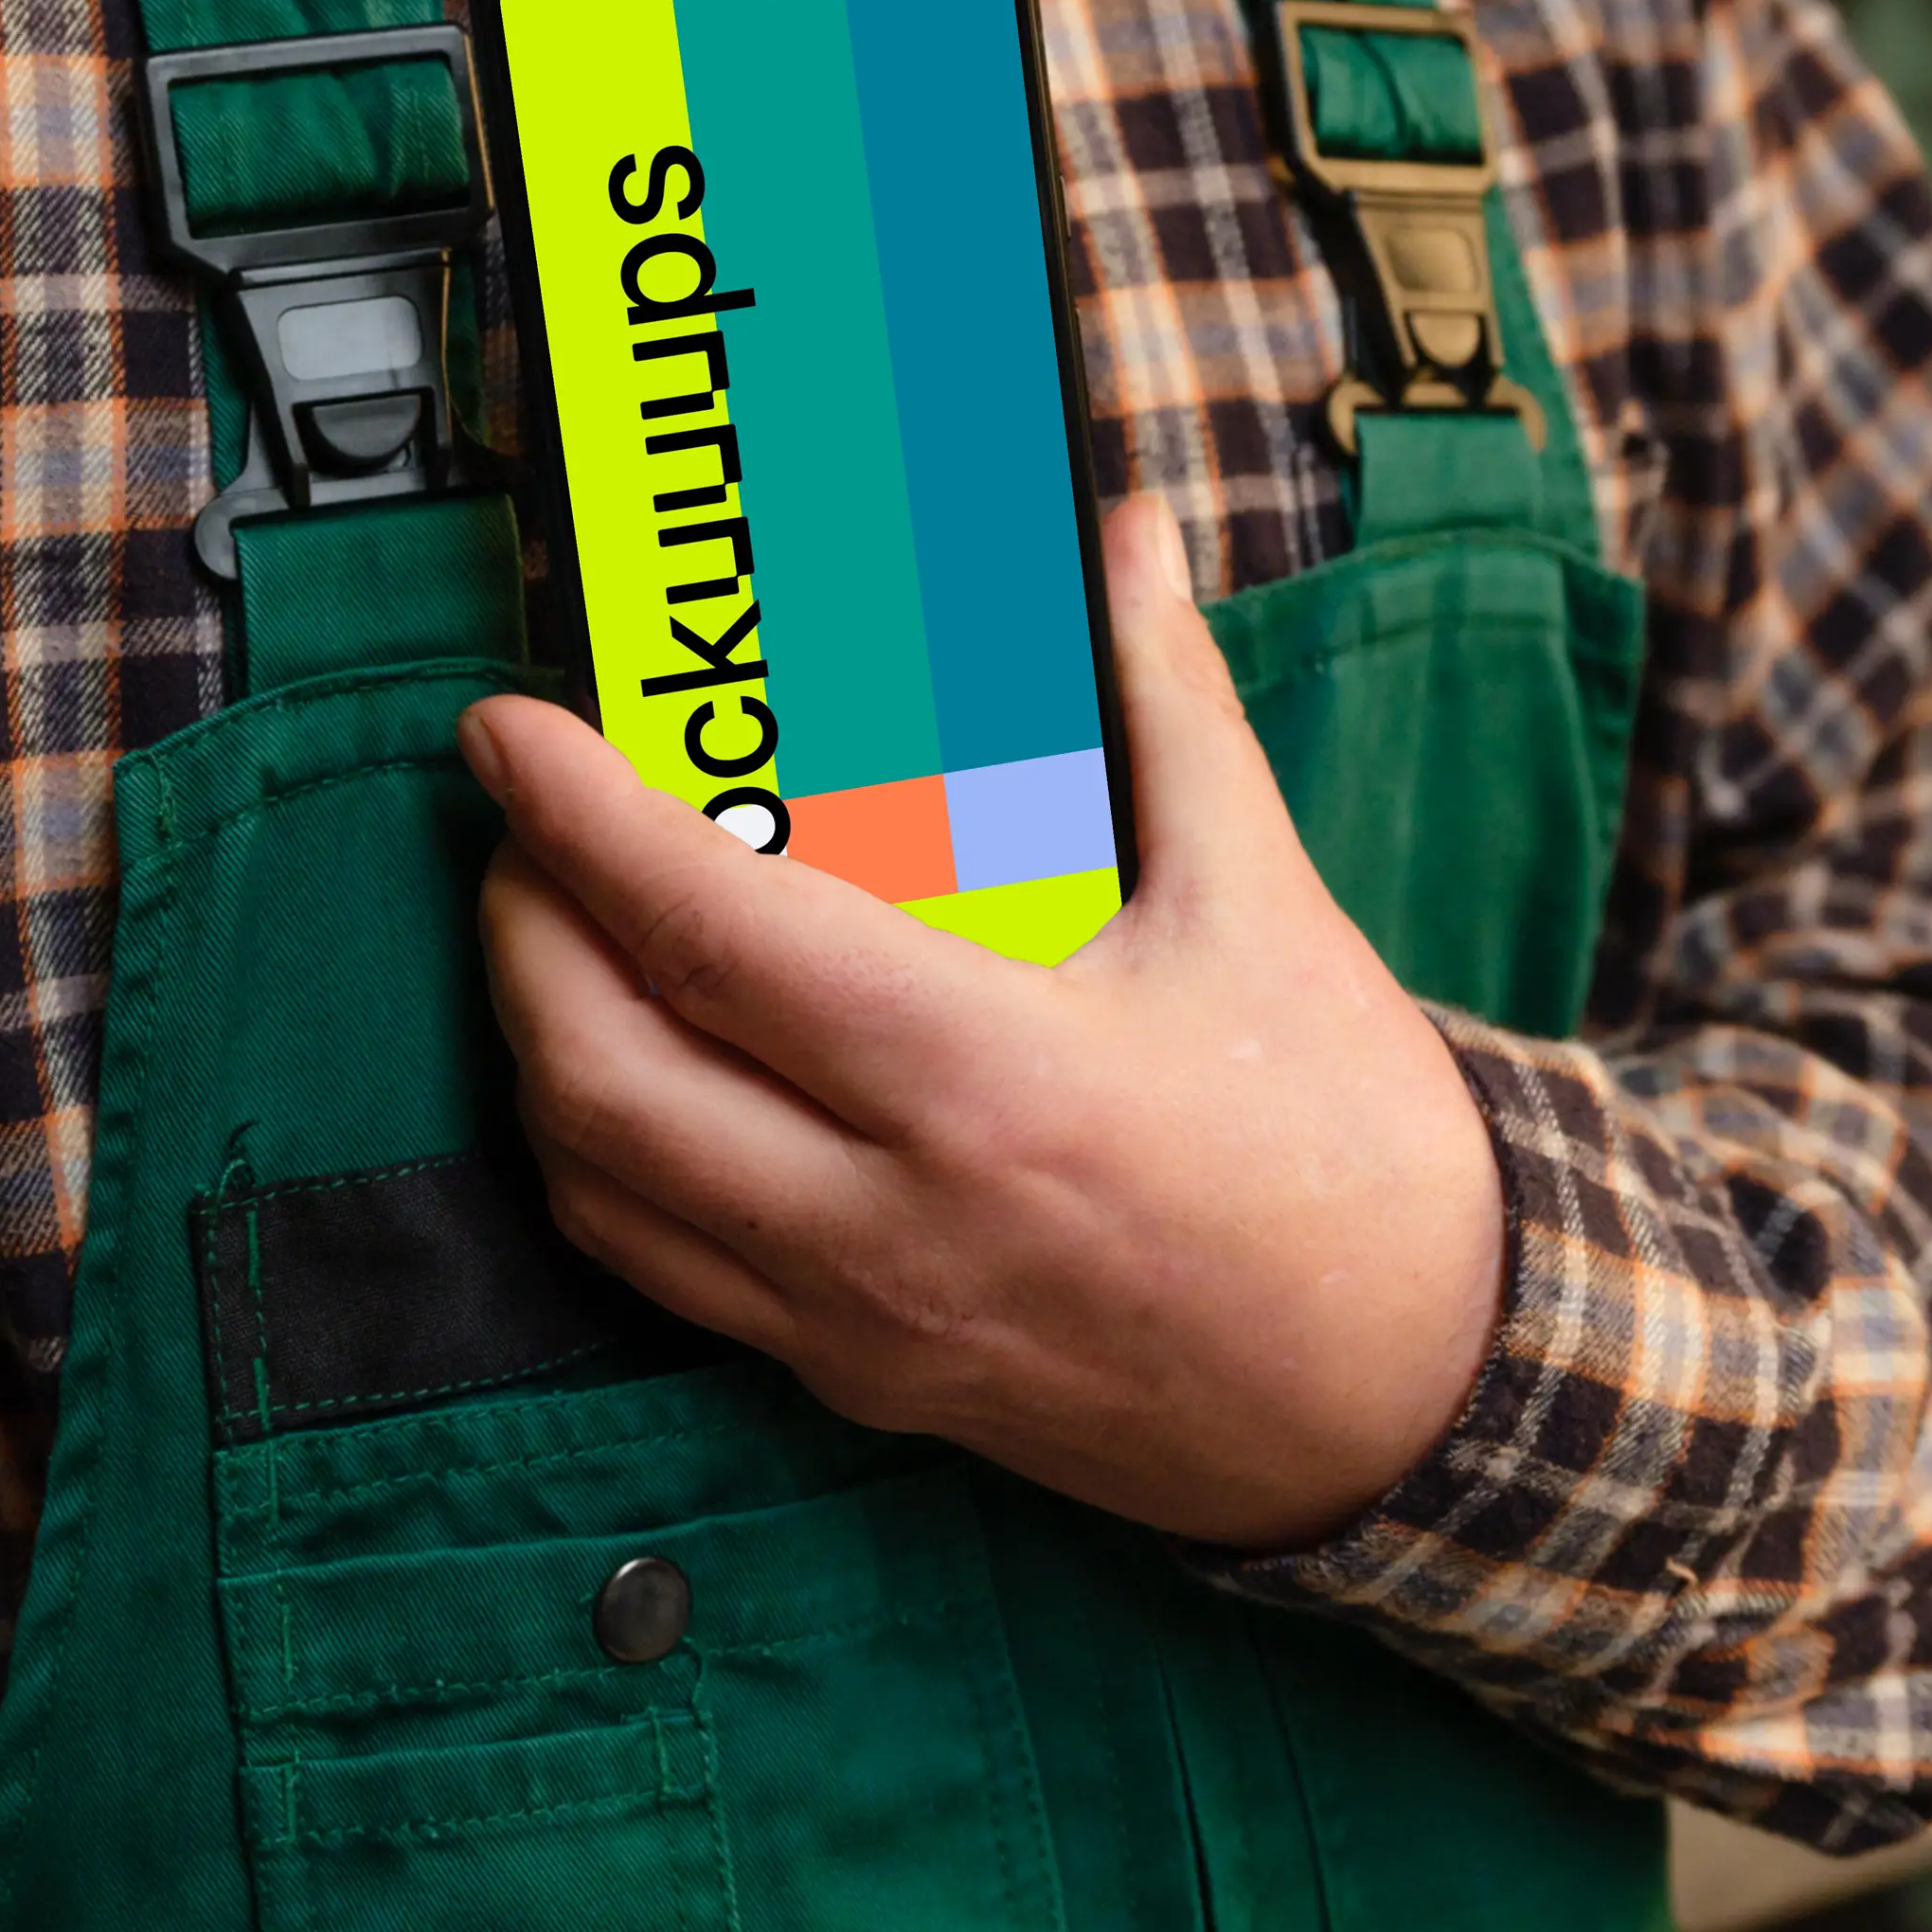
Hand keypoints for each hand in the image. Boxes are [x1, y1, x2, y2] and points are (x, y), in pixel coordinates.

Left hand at [463, 492, 1506, 1549]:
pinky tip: (648, 1074)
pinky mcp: (865, 1386)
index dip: (576, 819)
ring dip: (543, 1049)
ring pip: (599, 1188)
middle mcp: (891, 1217)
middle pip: (596, 1070)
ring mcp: (864, 1321)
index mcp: (987, 1080)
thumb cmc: (1353, 1159)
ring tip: (567, 934)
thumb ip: (1169, 705)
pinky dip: (609, 1162)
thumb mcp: (1265, 908)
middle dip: (518, 928)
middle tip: (531, 826)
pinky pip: (667, 1275)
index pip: (709, 933)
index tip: (505, 733)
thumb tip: (1126, 537)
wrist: (1426, 1393)